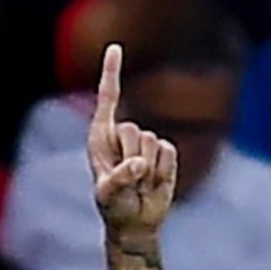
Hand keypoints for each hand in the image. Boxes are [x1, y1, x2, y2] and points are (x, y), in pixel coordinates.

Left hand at [87, 45, 177, 243]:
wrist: (136, 223)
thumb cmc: (113, 206)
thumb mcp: (108, 195)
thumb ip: (119, 179)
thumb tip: (139, 165)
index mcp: (101, 135)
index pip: (108, 97)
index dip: (111, 72)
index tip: (115, 46)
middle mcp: (123, 134)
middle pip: (132, 130)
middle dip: (130, 158)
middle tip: (127, 181)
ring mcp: (146, 143)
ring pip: (152, 143)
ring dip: (147, 169)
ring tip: (139, 184)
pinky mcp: (165, 153)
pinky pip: (169, 152)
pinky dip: (164, 172)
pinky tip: (154, 183)